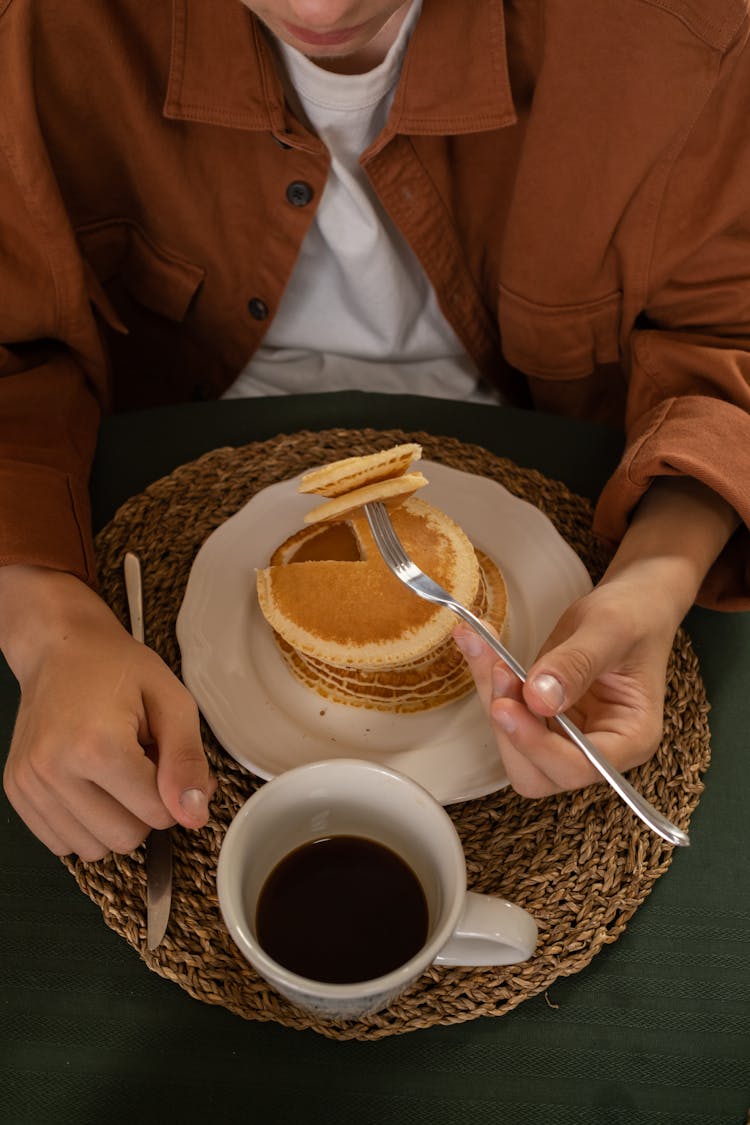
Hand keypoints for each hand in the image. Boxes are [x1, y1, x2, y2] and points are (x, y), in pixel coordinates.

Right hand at [1, 566, 214, 859]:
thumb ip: (188, 760)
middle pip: (126, 839)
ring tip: (114, 773)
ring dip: (115, 820)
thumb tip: (194, 815)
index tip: (168, 760)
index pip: (158, 814)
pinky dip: (85, 825)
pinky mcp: (17, 792)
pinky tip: (90, 785)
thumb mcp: (171, 701)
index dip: (176, 792)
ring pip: (94, 849)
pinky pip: (63, 843)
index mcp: (97, 746)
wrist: (59, 648)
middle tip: (141, 765)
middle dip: (145, 810)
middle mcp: (54, 771)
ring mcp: (29, 785)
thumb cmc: (117, 668)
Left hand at [453, 576, 672, 796]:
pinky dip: (490, 684)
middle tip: (499, 673)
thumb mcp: (609, 630)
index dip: (537, 747)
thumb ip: (575, 665)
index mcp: (632, 739)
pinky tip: (481, 647)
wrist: (632, 604)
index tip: (507, 706)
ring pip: (515, 745)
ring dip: (494, 701)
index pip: (579, 768)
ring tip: (487, 651)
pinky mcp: (546, 718)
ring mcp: (570, 736)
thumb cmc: (635, 617)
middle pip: (539, 772)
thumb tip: (539, 699)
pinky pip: (509, 714)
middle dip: (511, 729)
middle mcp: (601, 748)